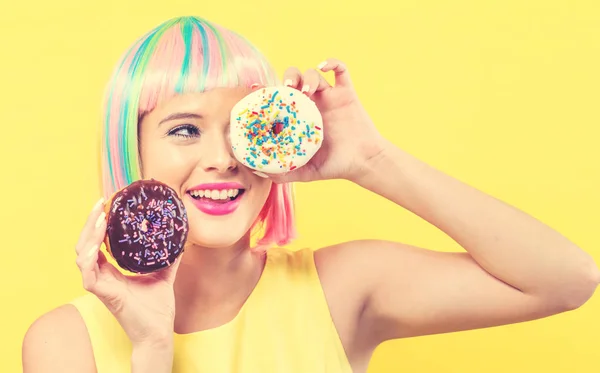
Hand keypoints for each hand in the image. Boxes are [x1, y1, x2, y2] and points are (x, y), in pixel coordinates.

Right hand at [74, 197, 180, 346]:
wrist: (158, 332)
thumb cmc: (157, 308)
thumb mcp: (164, 274)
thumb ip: (169, 256)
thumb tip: (180, 238)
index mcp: (112, 270)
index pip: (97, 242)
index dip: (98, 223)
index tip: (106, 203)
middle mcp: (102, 275)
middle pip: (85, 243)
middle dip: (89, 222)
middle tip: (100, 203)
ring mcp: (100, 285)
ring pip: (82, 255)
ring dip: (88, 235)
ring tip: (100, 219)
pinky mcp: (103, 295)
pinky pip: (88, 275)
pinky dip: (88, 259)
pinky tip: (95, 246)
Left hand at [253, 58, 385, 183]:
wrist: (363, 162)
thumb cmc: (335, 166)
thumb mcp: (305, 172)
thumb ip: (284, 172)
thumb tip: (258, 171)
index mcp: (301, 118)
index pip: (281, 98)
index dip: (268, 90)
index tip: (257, 88)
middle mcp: (313, 104)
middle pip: (295, 79)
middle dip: (288, 78)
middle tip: (286, 88)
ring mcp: (330, 97)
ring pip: (314, 74)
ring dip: (307, 76)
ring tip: (306, 90)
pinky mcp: (346, 93)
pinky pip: (341, 70)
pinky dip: (332, 62)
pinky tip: (324, 66)